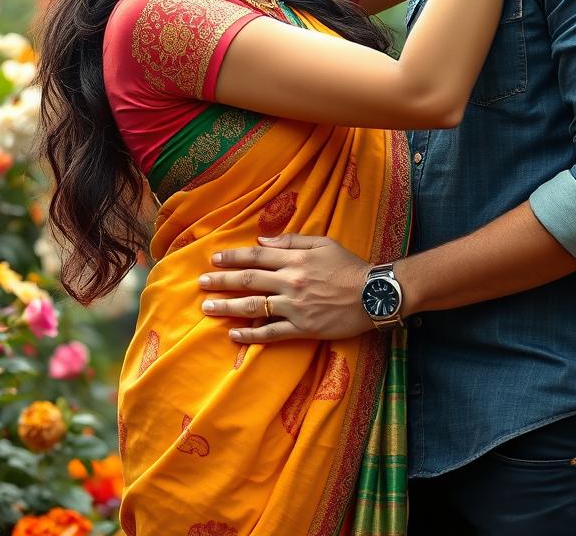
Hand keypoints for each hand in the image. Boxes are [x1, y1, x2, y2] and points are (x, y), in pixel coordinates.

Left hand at [197, 233, 373, 342]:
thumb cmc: (350, 266)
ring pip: (253, 307)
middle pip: (248, 281)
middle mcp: (290, 282)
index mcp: (295, 259)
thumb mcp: (324, 244)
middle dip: (221, 281)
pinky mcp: (302, 328)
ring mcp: (294, 307)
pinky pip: (271, 333)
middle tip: (201, 283)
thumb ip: (292, 241)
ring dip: (227, 307)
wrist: (374, 294)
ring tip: (207, 308)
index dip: (233, 257)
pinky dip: (250, 334)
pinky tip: (234, 334)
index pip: (256, 257)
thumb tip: (263, 242)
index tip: (214, 259)